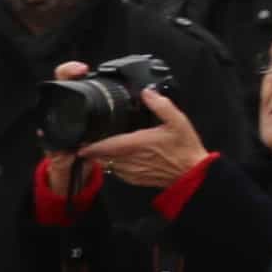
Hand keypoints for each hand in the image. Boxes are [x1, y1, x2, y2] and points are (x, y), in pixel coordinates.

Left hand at [80, 86, 205, 194]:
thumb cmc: (185, 149)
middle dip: (93, 148)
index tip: (79, 140)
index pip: (104, 146)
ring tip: (100, 145)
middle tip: (87, 138)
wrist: (192, 174)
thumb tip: (147, 92)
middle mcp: (129, 160)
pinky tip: (119, 155)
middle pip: (101, 155)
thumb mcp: (177, 121)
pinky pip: (117, 172)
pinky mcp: (136, 179)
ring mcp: (131, 172)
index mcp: (135, 144)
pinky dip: (114, 163)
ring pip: (108, 164)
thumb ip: (160, 105)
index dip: (88, 144)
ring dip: (103, 156)